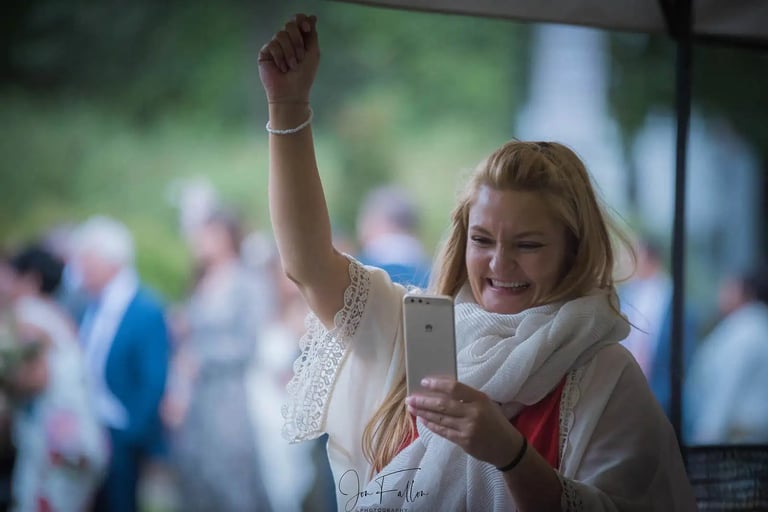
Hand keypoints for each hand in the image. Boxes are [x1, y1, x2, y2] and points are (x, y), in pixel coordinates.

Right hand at [258, 14, 318, 103]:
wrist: (291, 92)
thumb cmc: (304, 75)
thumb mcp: (313, 53)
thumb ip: (312, 35)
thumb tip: (312, 16)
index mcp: (299, 39)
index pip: (297, 20)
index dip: (301, 21)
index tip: (307, 29)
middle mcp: (287, 40)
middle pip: (289, 25)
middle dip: (297, 40)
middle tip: (300, 57)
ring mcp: (275, 46)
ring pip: (281, 35)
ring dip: (290, 52)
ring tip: (292, 66)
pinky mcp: (266, 52)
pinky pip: (272, 45)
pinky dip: (280, 57)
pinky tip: (282, 68)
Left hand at [405, 377, 523, 467]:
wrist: (507, 446)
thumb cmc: (494, 421)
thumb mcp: (485, 403)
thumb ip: (466, 397)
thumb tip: (440, 390)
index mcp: (479, 399)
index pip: (455, 388)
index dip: (437, 384)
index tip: (424, 382)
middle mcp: (473, 413)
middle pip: (443, 405)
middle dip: (423, 401)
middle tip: (410, 399)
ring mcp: (468, 428)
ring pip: (440, 419)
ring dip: (423, 413)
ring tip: (412, 408)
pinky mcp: (464, 441)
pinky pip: (443, 432)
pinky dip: (432, 425)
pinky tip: (423, 420)